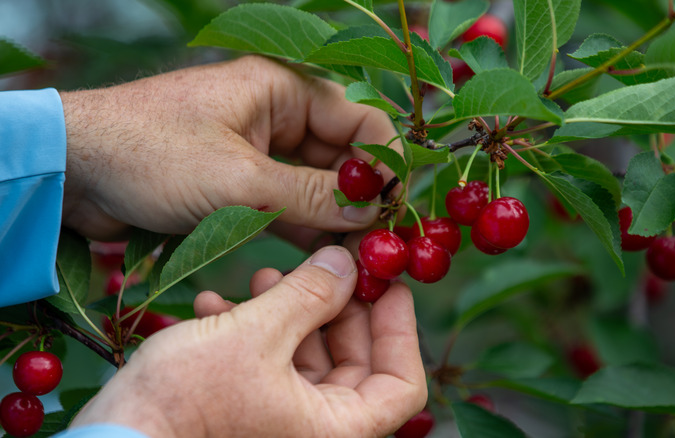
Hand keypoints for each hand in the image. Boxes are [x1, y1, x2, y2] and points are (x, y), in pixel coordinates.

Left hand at [59, 56, 398, 241]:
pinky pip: (285, 204)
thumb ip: (311, 197)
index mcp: (281, 89)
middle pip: (341, 156)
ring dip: (335, 218)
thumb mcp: (239, 178)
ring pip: (315, 185)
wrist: (71, 171)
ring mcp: (256, 151)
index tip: (401, 209)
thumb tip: (372, 213)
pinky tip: (324, 257)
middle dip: (362, 198)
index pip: (358, 122)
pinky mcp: (238, 184)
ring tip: (361, 257)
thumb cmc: (152, 154)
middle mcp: (275, 115)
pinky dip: (304, 228)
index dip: (385, 164)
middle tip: (384, 244)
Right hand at [70, 246, 426, 437]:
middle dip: (334, 306)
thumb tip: (348, 262)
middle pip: (354, 362)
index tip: (387, 282)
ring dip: (288, 311)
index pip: (402, 384)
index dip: (400, 328)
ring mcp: (280, 423)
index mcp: (336, 430)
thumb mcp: (255, 334)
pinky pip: (270, 367)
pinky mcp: (247, 412)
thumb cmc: (184, 399)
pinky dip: (255, 332)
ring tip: (259, 276)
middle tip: (320, 265)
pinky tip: (219, 302)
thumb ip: (310, 294)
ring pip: (307, 358)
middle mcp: (314, 431)